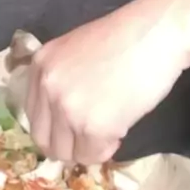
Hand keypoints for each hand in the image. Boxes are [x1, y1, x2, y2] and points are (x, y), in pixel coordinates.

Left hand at [25, 0, 189, 163]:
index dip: (57, 127)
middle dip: (71, 143)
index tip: (76, 125)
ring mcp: (67, 108)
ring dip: (89, 146)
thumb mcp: (76, 51)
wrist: (156, 33)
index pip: (34, 117)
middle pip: (46, 141)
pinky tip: (122, 125)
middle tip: (95, 132)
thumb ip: (62, 80)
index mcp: (40, 66)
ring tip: (113, 123)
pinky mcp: (92, 127)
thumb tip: (62, 120)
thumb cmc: (125, 38)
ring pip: (69, 153)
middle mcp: (47, 87)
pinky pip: (93, 155)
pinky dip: (108, 147)